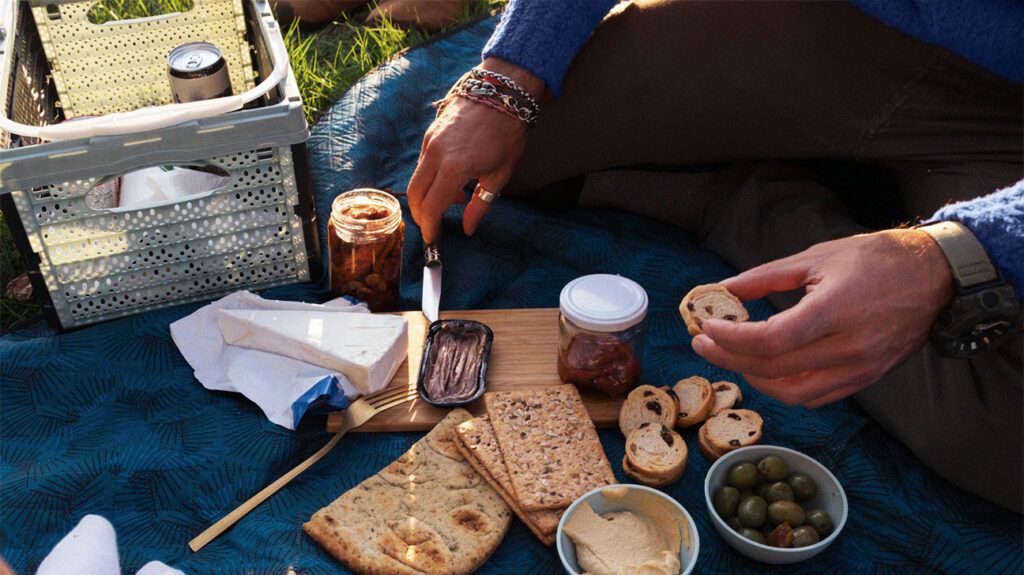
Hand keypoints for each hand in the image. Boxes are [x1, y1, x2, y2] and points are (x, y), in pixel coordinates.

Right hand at [408, 58, 543, 243]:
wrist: (501, 91)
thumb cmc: (506, 133)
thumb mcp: (500, 175)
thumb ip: (480, 205)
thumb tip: (468, 228)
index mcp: (454, 168)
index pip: (432, 207)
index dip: (430, 227)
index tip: (433, 240)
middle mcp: (435, 154)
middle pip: (415, 194)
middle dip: (422, 215)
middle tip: (436, 225)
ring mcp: (429, 141)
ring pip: (417, 178)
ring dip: (429, 195)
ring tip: (456, 196)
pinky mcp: (430, 132)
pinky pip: (423, 162)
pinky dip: (431, 177)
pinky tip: (453, 177)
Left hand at [691, 229, 953, 407]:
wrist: (933, 276)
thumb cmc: (874, 259)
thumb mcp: (815, 257)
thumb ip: (765, 277)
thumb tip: (724, 290)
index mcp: (835, 310)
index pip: (771, 340)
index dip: (731, 339)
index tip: (706, 329)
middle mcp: (849, 346)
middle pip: (774, 367)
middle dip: (730, 358)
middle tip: (703, 344)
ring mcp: (860, 368)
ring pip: (793, 392)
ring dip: (755, 378)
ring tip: (732, 357)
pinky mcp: (866, 378)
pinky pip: (816, 396)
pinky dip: (785, 388)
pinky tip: (766, 370)